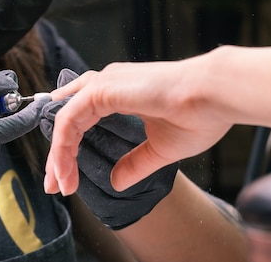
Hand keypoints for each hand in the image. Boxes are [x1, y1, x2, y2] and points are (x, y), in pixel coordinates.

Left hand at [45, 62, 230, 192]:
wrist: (216, 96)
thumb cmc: (199, 115)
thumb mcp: (159, 149)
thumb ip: (134, 163)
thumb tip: (116, 182)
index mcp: (119, 93)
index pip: (81, 120)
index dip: (69, 151)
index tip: (68, 181)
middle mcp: (107, 84)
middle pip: (69, 120)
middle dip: (58, 155)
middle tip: (54, 185)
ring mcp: (104, 84)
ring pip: (65, 120)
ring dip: (59, 154)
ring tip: (59, 183)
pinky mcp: (103, 89)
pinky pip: (70, 119)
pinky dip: (64, 145)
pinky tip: (65, 168)